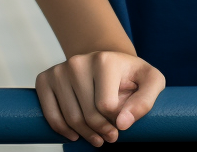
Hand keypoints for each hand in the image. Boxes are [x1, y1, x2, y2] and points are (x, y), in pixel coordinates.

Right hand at [36, 50, 164, 144]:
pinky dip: (62, 130)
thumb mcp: (150, 81)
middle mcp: (79, 61)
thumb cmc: (130, 75)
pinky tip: (75, 134)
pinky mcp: (45, 79)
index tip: (122, 125)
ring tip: (96, 137)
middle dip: (100, 131)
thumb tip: (123, 123)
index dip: (116, 122)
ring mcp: (60, 70)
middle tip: (109, 137)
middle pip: (88, 114)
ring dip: (84, 135)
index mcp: (104, 60)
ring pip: (70, 118)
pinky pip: (50, 116)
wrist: (105, 64)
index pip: (107, 106)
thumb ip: (145, 100)